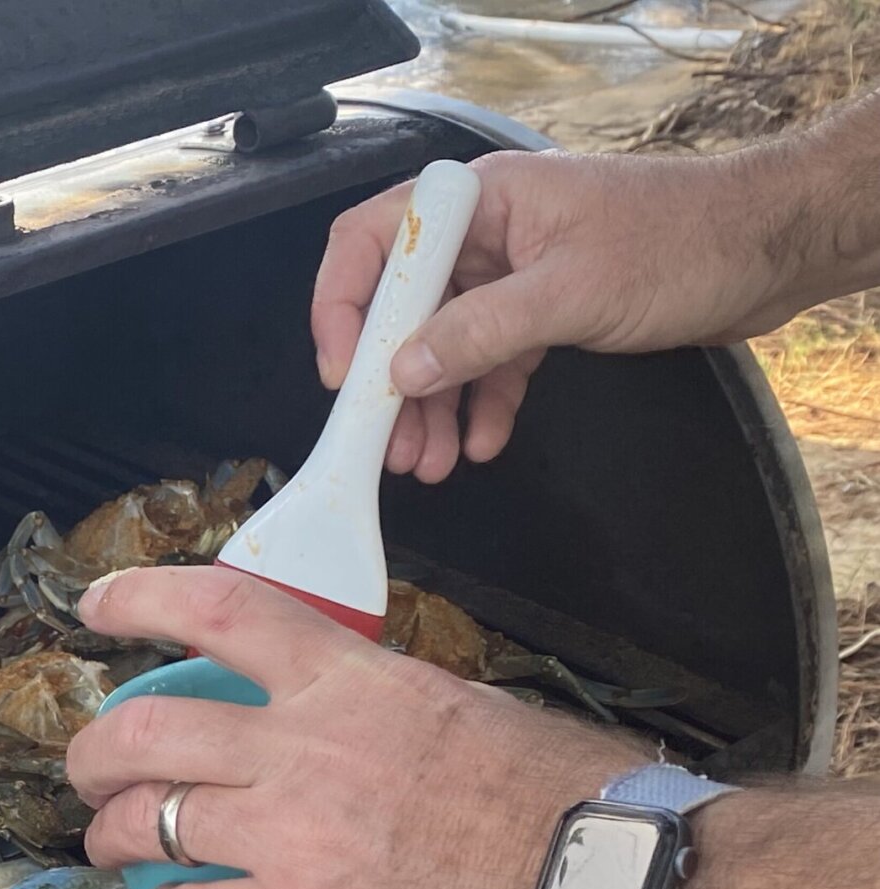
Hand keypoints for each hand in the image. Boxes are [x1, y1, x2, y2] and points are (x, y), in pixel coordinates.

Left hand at [68, 565, 650, 888]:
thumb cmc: (566, 803)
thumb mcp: (463, 710)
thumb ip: (374, 706)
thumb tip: (330, 716)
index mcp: (349, 682)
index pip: (219, 609)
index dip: (140, 599)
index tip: (98, 607)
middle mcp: (303, 750)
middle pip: (145, 728)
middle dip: (94, 751)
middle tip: (92, 769)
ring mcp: (294, 840)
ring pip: (147, 823)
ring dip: (114, 835)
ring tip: (117, 847)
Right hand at [312, 149, 810, 483]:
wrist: (768, 248)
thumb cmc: (683, 242)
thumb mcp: (570, 292)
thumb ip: (481, 331)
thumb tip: (404, 370)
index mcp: (479, 202)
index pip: (373, 243)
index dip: (343, 310)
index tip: (345, 377)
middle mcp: (484, 235)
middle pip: (401, 309)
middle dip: (389, 381)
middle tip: (382, 442)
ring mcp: (511, 275)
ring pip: (443, 346)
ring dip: (432, 406)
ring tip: (426, 463)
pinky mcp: (541, 312)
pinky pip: (490, 363)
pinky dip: (482, 404)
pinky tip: (479, 443)